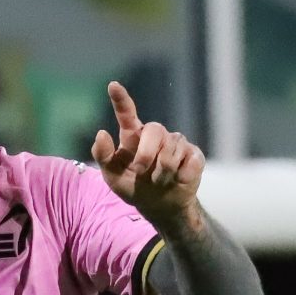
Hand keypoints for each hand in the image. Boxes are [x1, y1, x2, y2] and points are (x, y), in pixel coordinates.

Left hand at [91, 81, 203, 225]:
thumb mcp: (113, 177)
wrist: (161, 208)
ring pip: (171, 150)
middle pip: (154, 130)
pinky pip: (190, 162)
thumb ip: (103, 156)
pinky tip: (178, 180)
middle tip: (141, 172)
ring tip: (159, 181)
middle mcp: (155, 135)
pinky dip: (182, 176)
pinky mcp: (194, 155)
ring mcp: (176, 143)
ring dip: (162, 173)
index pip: (127, 114)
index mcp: (133, 137)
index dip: (121, 100)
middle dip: (147, 154)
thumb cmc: (135, 188)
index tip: (113, 86)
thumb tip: (102, 133)